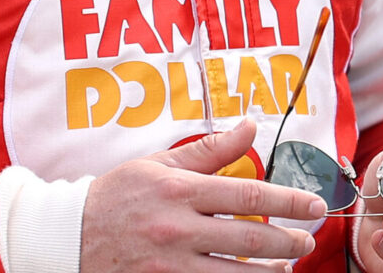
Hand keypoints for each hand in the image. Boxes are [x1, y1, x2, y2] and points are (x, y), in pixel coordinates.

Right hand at [81, 119, 326, 271]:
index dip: (289, 201)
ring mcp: (168, 265)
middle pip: (249, 240)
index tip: (314, 206)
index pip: (249, 195)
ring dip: (267, 272)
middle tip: (307, 240)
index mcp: (180, 191)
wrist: (67, 236)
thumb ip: (209, 149)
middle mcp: (177, 229)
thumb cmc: (117, 196)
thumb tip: (250, 125)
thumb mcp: (159, 163)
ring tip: (285, 267)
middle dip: (287, 242)